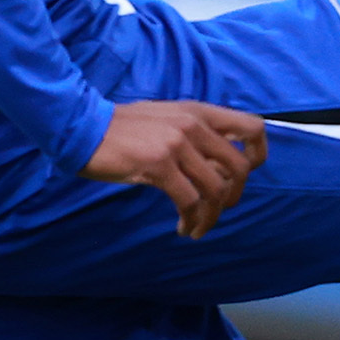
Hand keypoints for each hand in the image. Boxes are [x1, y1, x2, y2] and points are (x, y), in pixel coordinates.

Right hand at [83, 100, 267, 237]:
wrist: (81, 126)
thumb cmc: (121, 128)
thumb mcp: (166, 119)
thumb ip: (194, 134)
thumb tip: (219, 165)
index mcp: (199, 111)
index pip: (253, 127)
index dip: (258, 155)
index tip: (241, 176)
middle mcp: (193, 124)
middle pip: (239, 167)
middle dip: (234, 196)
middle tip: (217, 210)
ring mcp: (177, 144)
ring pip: (216, 190)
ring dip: (211, 217)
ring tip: (196, 228)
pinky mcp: (158, 165)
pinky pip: (190, 201)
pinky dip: (191, 220)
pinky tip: (182, 228)